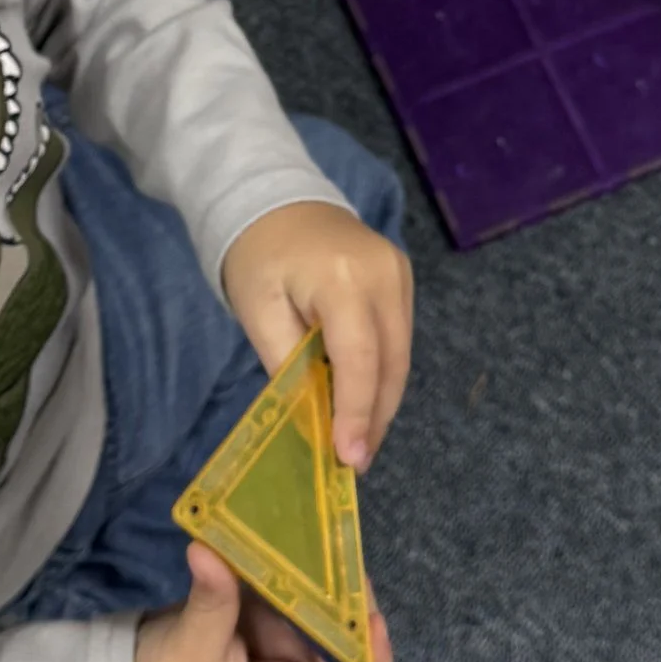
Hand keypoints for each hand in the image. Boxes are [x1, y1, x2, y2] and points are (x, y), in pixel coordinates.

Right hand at [135, 543, 393, 661]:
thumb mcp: (189, 650)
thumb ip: (211, 602)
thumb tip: (210, 550)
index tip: (373, 621)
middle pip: (335, 654)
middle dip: (346, 610)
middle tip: (346, 559)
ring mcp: (270, 656)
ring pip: (311, 621)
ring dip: (318, 587)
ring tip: (325, 541)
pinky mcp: (252, 630)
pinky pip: (281, 603)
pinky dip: (286, 578)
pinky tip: (294, 544)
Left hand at [222, 199, 413, 469]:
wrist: (277, 199)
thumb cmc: (258, 256)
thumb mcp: (258, 310)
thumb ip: (287, 364)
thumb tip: (313, 419)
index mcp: (343, 279)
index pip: (359, 359)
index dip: (357, 413)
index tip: (350, 458)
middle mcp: (384, 274)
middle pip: (390, 362)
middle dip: (375, 417)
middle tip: (354, 462)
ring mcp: (400, 273)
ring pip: (401, 354)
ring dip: (382, 400)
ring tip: (359, 441)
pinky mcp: (403, 277)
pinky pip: (399, 337)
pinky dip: (383, 373)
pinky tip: (364, 400)